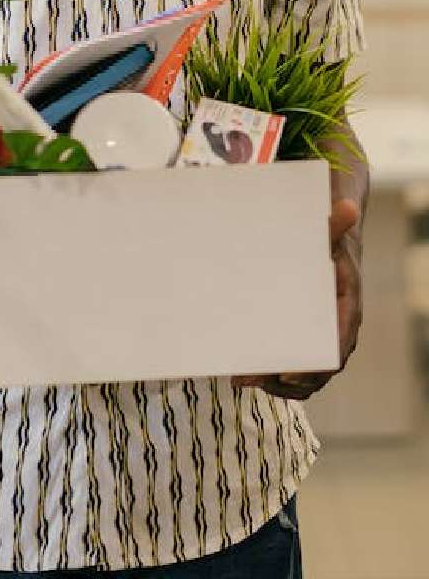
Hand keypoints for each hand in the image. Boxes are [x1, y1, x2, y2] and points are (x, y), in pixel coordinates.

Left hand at [233, 197, 361, 400]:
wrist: (332, 251)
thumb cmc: (328, 245)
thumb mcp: (328, 235)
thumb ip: (332, 226)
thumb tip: (347, 207)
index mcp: (347, 308)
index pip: (336, 346)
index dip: (314, 365)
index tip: (286, 373)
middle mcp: (339, 331)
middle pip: (317, 370)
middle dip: (283, 380)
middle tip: (248, 378)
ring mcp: (324, 339)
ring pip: (306, 377)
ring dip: (274, 383)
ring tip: (241, 379)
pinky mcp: (309, 341)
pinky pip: (297, 370)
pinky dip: (274, 377)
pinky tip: (247, 374)